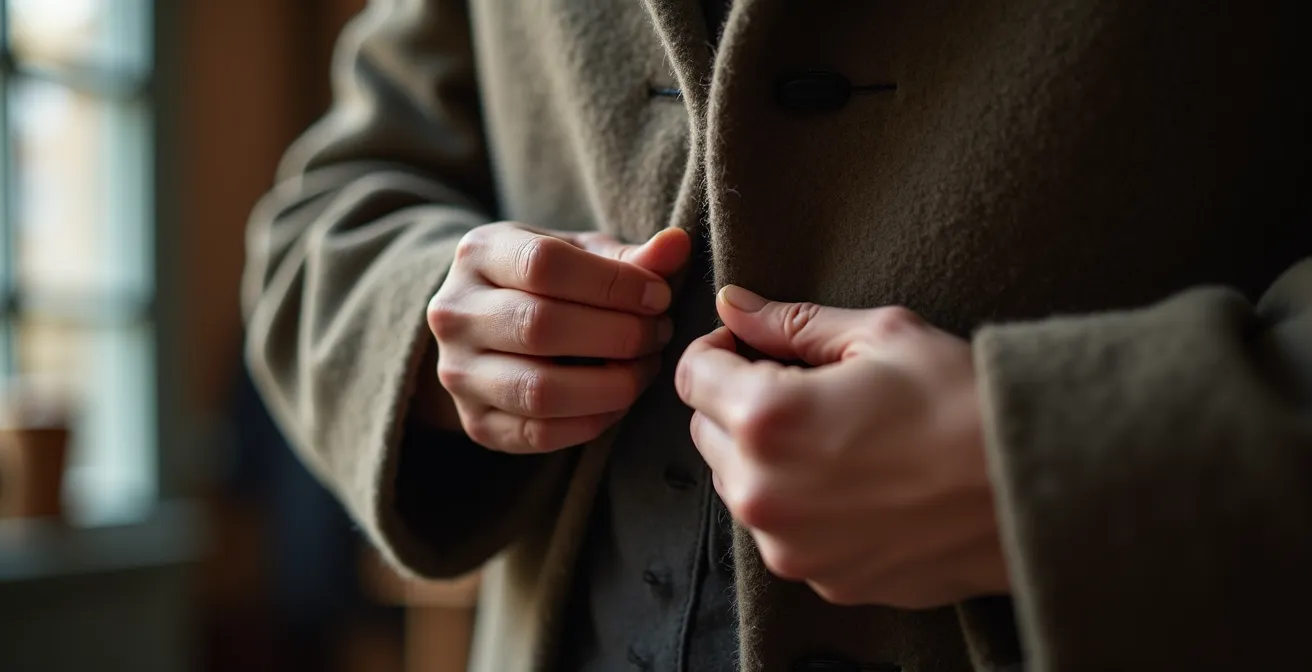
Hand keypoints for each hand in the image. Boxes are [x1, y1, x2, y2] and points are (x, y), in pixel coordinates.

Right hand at [426, 223, 689, 452]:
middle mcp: (455, 313)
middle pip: (540, 326)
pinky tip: (619, 401)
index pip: (544, 263)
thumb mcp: (582, 256)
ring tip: (644, 368)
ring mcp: (459, 373)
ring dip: (610, 385)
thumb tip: (678, 245)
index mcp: (479, 253)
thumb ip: (629, 256)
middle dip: (618, 335)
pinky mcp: (476, 423)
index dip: (613, 283)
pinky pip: (539, 433)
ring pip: (538, 390)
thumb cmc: (548, 283)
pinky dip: (592, 421)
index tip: (658, 297)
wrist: (488, 328)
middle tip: (658, 335)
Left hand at [675, 286, 1007, 608]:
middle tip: (805, 388)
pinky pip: (781, 531)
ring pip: (739, 485)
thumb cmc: (966, 402)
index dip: (721, 350)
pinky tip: (857, 483)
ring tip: (839, 437)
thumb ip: (791, 323)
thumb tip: (735, 305)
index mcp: (767, 419)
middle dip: (739, 403)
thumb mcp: (881, 336)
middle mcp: (763, 492)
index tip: (758, 346)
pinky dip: (799, 505)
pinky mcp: (822, 578)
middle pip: (706, 432)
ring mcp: (789, 546)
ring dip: (764, 457)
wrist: (1039, 489)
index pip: (692, 376)